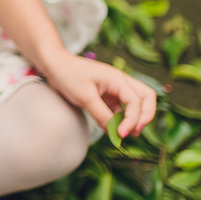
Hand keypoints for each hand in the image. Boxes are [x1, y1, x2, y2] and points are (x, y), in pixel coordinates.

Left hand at [41, 54, 157, 137]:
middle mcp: (120, 82)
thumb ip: (102, 116)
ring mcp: (114, 88)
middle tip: (134, 132)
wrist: (53, 64)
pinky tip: (113, 129)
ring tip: (126, 134)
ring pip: (135, 103)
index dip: (132, 120)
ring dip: (134, 118)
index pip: (136, 102)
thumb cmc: (68, 75)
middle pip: (146, 98)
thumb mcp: (85, 97)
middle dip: (145, 116)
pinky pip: (120, 107)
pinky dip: (120, 118)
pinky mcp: (106, 94)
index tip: (122, 135)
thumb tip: (116, 134)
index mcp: (117, 79)